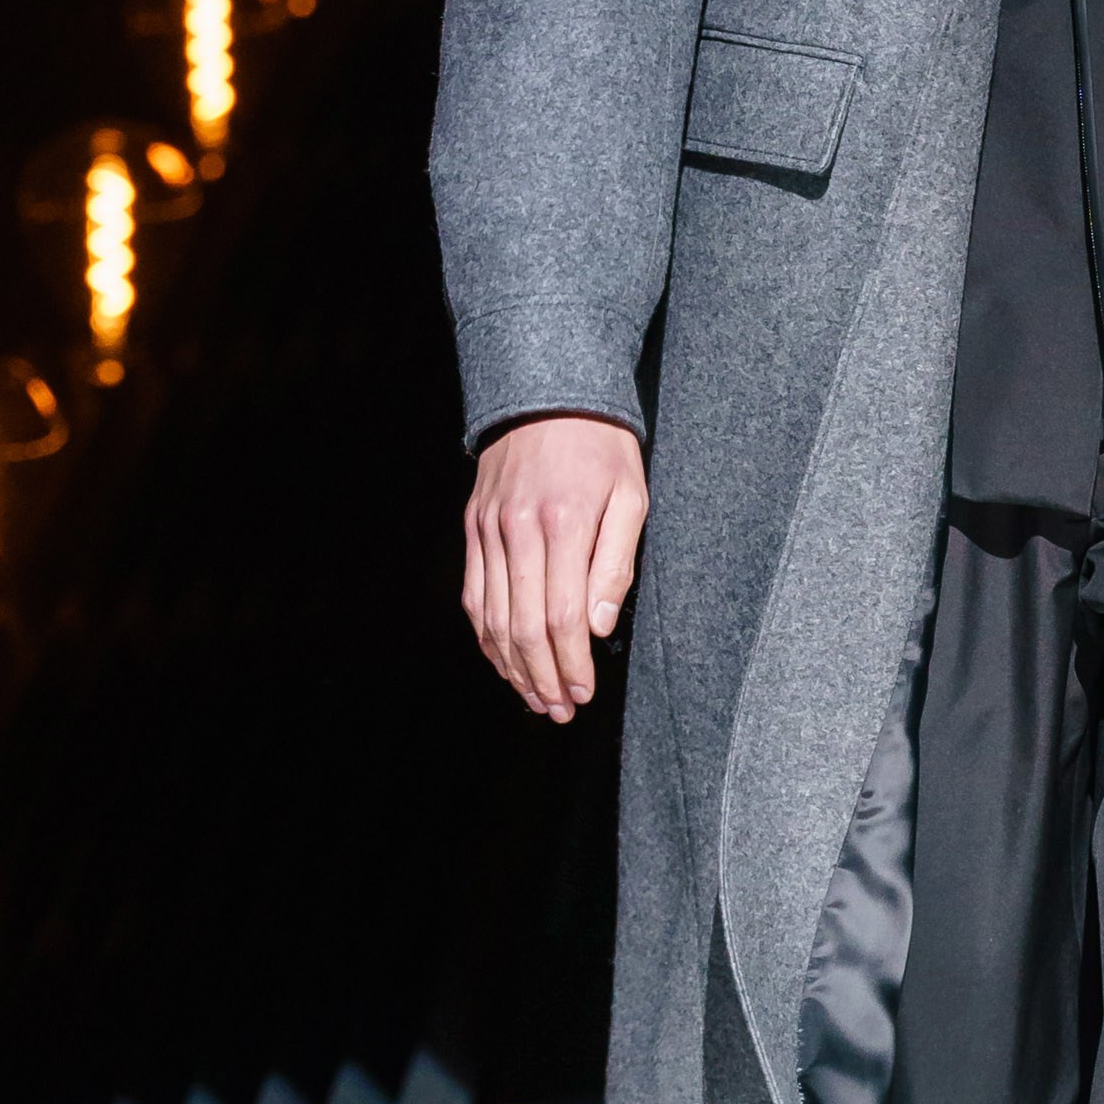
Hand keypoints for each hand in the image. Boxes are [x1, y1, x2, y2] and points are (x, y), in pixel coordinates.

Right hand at [463, 413, 648, 720]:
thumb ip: (616, 562)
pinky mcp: (473, 527)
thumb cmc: (602, 448)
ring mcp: (488, 529)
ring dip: (512, 667)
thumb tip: (598, 627)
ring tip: (535, 698)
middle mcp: (517, 529)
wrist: (548, 394)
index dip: (572, 664)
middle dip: (543, 678)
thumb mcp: (631, 496)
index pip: (562, 616)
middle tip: (561, 710)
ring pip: (492, 617)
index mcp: (562, 523)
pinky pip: (474, 594)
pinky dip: (486, 635)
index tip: (584, 692)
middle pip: (524, 626)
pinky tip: (505, 660)